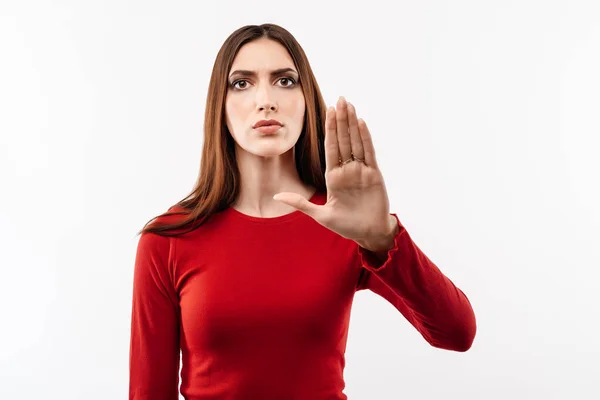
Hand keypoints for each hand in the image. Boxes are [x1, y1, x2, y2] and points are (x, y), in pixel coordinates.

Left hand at [274, 96, 396, 246]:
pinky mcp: (374, 175)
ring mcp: (361, 171)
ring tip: (350, 105)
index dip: (329, 129)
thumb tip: (276, 197)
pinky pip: (368, 153)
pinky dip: (365, 138)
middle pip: (344, 139)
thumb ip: (300, 203)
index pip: (330, 147)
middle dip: (341, 119)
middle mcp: (347, 170)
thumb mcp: (320, 215)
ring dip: (352, 123)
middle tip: (340, 98)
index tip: (327, 111)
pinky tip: (361, 123)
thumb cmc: (346, 226)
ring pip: (356, 142)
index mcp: (334, 176)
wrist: (369, 234)